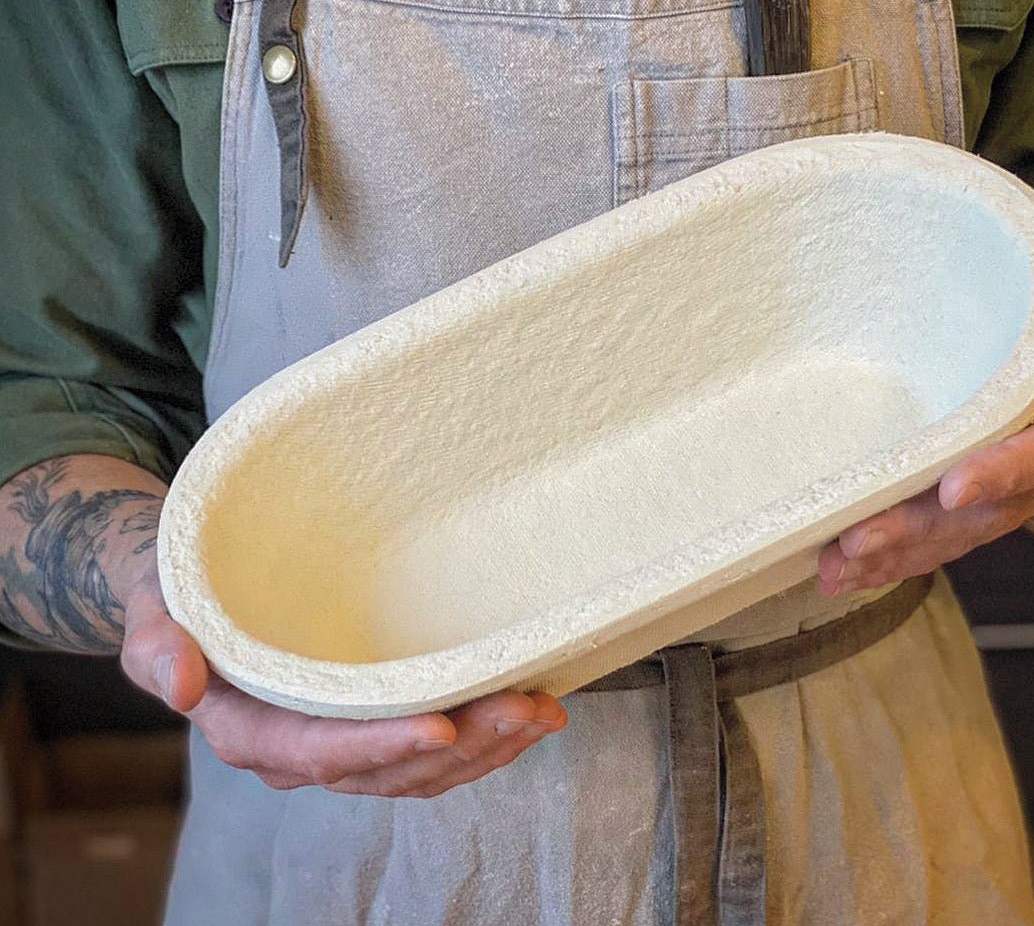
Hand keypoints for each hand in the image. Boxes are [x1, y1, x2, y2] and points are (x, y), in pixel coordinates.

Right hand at [119, 568, 566, 797]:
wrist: (197, 601)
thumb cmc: (179, 601)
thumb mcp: (154, 614)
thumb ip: (158, 649)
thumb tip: (182, 687)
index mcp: (250, 730)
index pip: (321, 751)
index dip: (381, 745)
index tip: (440, 726)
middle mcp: (301, 751)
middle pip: (387, 767)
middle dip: (462, 744)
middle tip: (526, 707)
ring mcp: (340, 743)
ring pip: (419, 768)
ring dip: (486, 747)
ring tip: (543, 712)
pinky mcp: (370, 725)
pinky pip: (428, 749)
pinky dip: (481, 738)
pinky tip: (525, 714)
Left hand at [817, 236, 1033, 595]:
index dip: (1002, 473)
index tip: (952, 487)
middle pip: (980, 513)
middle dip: (919, 531)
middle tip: (859, 539)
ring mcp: (996, 495)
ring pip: (947, 537)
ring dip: (892, 556)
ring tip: (835, 569)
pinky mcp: (960, 505)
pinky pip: (928, 541)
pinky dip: (886, 562)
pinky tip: (839, 576)